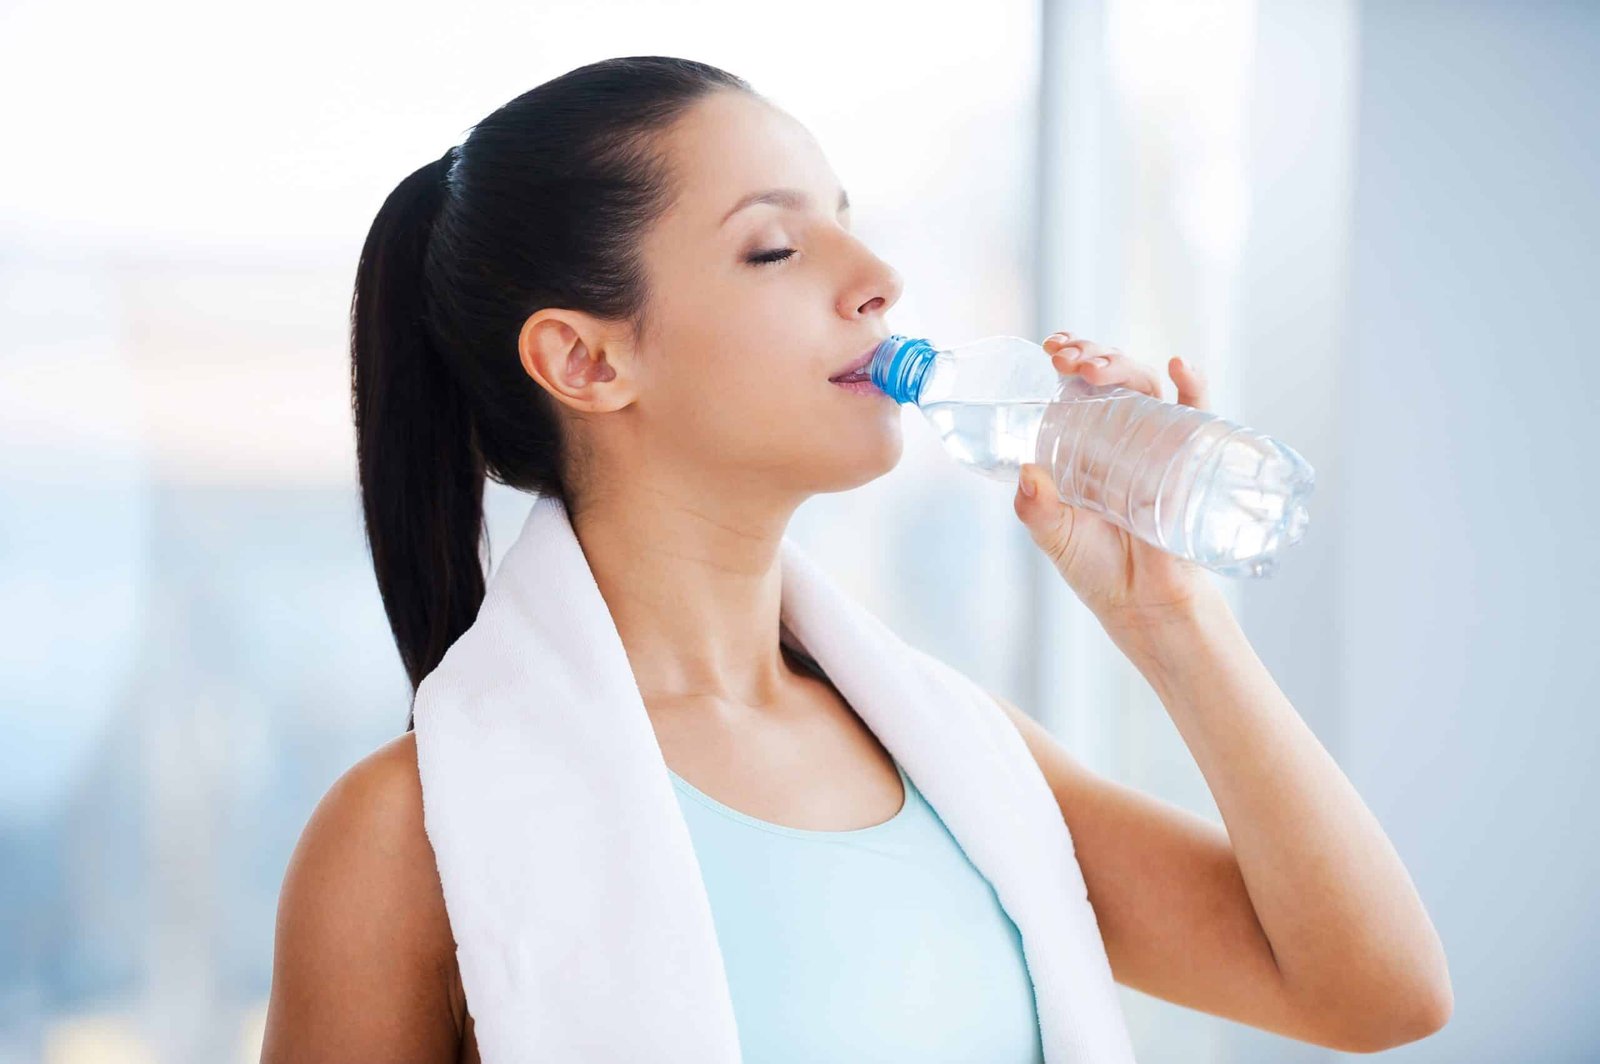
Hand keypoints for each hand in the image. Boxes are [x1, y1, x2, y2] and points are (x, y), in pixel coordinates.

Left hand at [1013, 331, 1219, 629]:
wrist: (1144, 606)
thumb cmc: (1097, 570)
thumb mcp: (1055, 536)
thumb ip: (1037, 508)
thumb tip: (1028, 470)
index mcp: (1085, 445)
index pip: (1078, 388)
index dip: (1069, 360)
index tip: (1052, 348)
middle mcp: (1121, 438)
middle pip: (1112, 378)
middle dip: (1091, 356)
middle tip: (1067, 357)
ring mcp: (1156, 445)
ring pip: (1146, 387)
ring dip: (1124, 365)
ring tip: (1098, 369)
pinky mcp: (1189, 462)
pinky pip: (1196, 417)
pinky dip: (1194, 387)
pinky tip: (1180, 368)